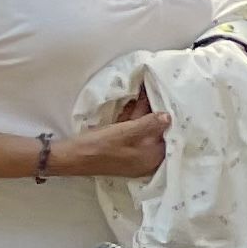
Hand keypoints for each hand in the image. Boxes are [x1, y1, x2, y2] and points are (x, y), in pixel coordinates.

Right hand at [54, 99, 168, 180]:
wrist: (70, 156)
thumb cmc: (100, 146)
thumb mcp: (128, 132)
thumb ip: (150, 124)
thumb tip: (169, 117)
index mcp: (151, 158)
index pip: (170, 138)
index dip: (173, 121)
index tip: (176, 104)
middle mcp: (146, 158)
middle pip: (158, 132)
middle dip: (158, 113)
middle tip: (162, 92)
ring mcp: (133, 153)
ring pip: (144, 129)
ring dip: (145, 111)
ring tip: (149, 89)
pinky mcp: (121, 147)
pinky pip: (132, 130)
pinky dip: (134, 117)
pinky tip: (136, 100)